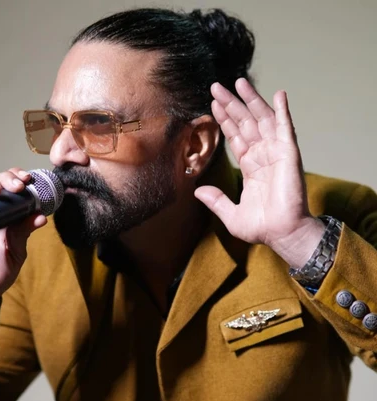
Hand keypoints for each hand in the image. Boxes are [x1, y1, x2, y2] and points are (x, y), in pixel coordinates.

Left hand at [196, 78, 322, 266]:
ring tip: (239, 82)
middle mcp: (263, 155)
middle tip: (217, 86)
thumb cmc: (262, 227)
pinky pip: (286, 128)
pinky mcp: (289, 154)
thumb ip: (216, 200)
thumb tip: (197, 191)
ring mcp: (276, 152)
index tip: (213, 104)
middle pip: (245, 122)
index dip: (225, 120)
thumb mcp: (231, 214)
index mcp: (251, 166)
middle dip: (232, 104)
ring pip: (261, 120)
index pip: (235, 136)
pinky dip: (282, 110)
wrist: (282, 234)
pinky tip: (278, 94)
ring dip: (251, 100)